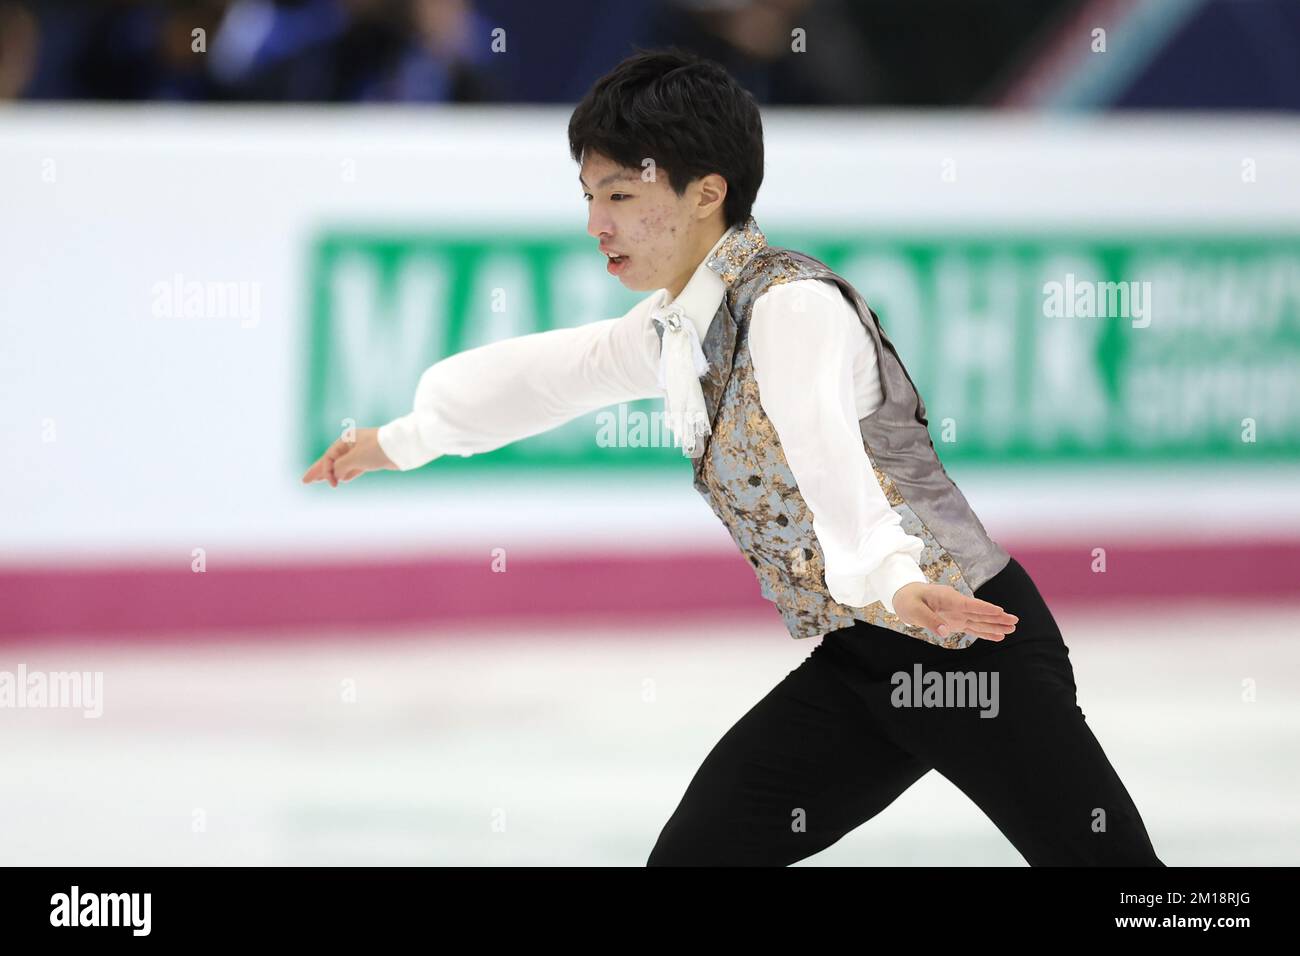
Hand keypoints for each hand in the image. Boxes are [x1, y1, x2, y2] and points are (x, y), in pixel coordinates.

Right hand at [301, 427, 396, 486]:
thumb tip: (334, 475)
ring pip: (342, 465)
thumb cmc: (378, 448)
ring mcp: (361, 453)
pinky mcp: (371, 460)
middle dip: (319, 471)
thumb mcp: (355, 458)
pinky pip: (354, 468)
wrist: (401, 447)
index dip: (325, 470)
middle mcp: (352, 445)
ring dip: (332, 474)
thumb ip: (341, 467)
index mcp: (346, 439)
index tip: (330, 483)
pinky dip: (347, 474)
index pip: (329, 457)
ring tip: (319, 481)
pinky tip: (341, 480)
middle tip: (304, 481)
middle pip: (331, 460)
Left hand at [891, 582, 1017, 641]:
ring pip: (980, 620)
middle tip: (1015, 621)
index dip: (984, 608)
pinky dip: (985, 632)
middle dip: (997, 617)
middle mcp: (957, 605)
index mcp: (947, 598)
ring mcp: (958, 614)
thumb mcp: (913, 610)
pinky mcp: (957, 621)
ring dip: (995, 625)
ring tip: (1012, 629)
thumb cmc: (908, 600)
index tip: (1000, 611)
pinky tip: (998, 636)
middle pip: (980, 612)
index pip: (969, 604)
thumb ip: (929, 620)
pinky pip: (973, 627)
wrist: (904, 595)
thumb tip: (947, 632)